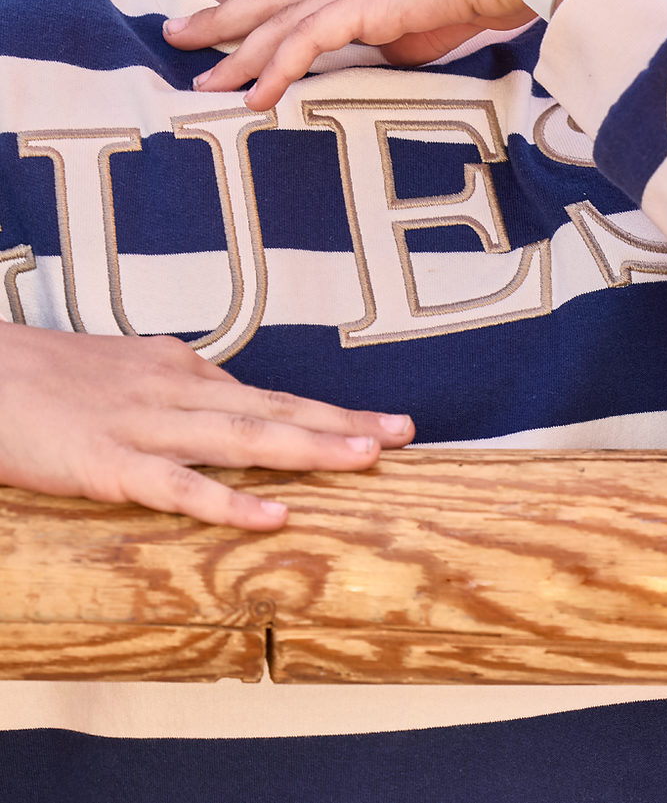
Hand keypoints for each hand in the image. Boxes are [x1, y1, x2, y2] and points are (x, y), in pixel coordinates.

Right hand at [0, 324, 413, 528]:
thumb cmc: (46, 376)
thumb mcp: (121, 369)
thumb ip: (172, 386)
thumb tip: (219, 396)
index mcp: (179, 369)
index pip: (267, 395)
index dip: (327, 412)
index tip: (380, 424)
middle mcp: (175, 389)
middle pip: (273, 408)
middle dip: (341, 423)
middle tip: (404, 433)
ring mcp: (146, 425)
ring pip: (243, 437)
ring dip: (309, 447)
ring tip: (365, 458)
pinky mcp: (111, 465)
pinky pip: (181, 486)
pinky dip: (231, 500)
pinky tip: (274, 513)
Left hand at [165, 0, 579, 106]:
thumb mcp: (463, 5)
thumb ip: (429, 24)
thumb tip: (411, 46)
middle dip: (224, 17)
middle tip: (177, 30)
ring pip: (279, 23)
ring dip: (234, 54)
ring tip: (198, 82)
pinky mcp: (370, 7)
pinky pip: (308, 43)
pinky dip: (276, 71)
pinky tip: (251, 98)